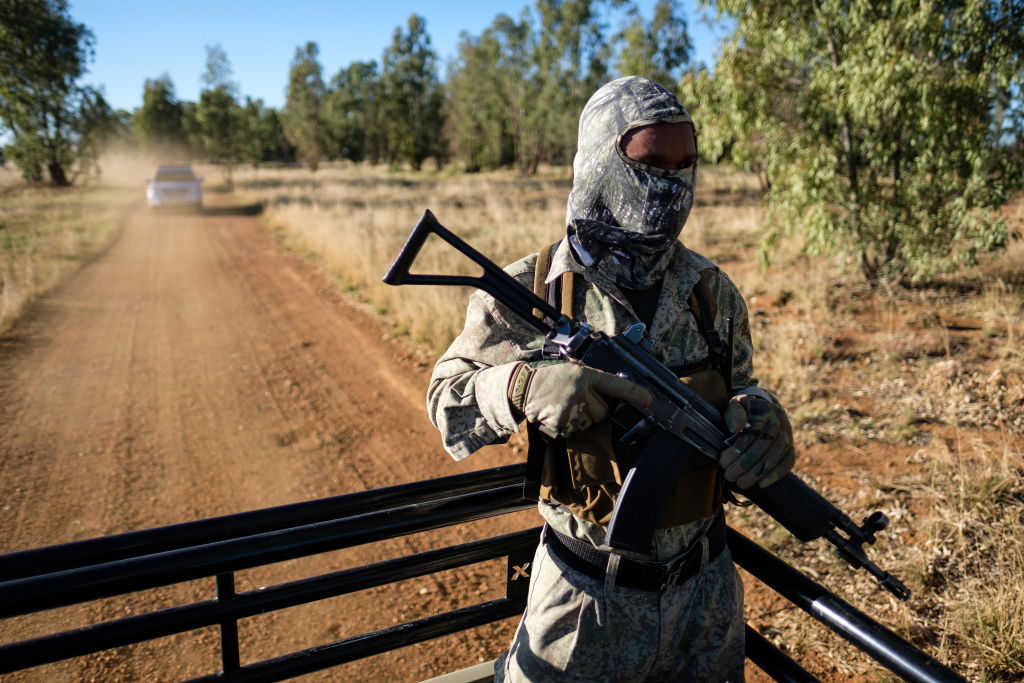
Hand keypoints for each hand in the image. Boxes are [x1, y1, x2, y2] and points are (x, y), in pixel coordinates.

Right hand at [508, 361, 651, 438]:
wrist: (521, 386)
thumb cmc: (550, 377)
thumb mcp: (573, 369)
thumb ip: (593, 380)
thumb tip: (615, 393)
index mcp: (584, 374)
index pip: (615, 384)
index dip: (634, 393)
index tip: (649, 400)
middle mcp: (579, 391)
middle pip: (603, 411)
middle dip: (595, 408)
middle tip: (577, 399)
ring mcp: (570, 409)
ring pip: (589, 422)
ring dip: (581, 417)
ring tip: (563, 405)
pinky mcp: (561, 423)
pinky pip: (575, 430)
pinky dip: (568, 425)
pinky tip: (557, 413)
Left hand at [719, 388, 794, 488]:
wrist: (764, 407)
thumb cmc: (744, 410)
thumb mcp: (736, 405)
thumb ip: (734, 413)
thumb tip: (736, 428)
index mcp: (765, 411)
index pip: (751, 434)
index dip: (737, 450)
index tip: (723, 461)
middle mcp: (779, 423)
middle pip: (762, 449)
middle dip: (744, 465)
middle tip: (729, 476)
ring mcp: (788, 436)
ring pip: (774, 458)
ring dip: (756, 474)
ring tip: (740, 483)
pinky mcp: (791, 447)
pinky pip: (787, 463)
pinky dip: (775, 475)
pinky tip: (761, 484)